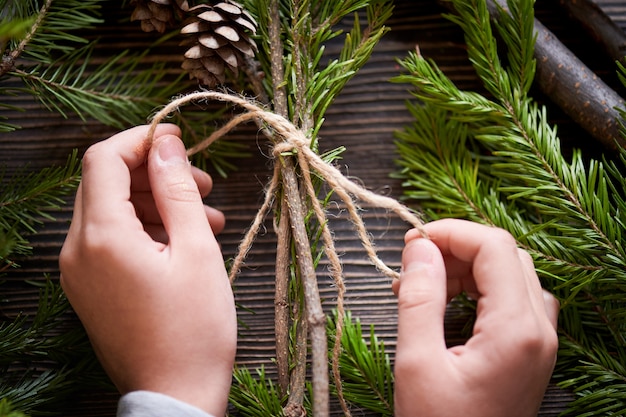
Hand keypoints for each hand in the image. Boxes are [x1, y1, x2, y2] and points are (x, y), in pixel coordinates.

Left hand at [59, 125, 235, 415]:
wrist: (175, 394)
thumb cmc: (194, 328)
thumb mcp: (196, 249)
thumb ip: (176, 189)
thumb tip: (166, 142)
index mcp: (102, 237)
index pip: (103, 159)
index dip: (141, 139)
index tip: (178, 139)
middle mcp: (78, 251)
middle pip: (106, 183)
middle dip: (154, 174)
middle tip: (201, 184)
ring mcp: (79, 272)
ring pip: (111, 211)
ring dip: (155, 203)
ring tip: (205, 219)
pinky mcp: (90, 288)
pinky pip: (111, 240)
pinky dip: (145, 229)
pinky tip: (185, 241)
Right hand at [393, 219, 558, 416]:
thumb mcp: (417, 363)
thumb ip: (419, 298)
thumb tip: (420, 248)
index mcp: (517, 330)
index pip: (494, 247)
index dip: (451, 232)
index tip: (412, 242)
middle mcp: (540, 330)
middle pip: (507, 255)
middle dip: (458, 247)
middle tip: (415, 264)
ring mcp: (541, 342)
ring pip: (512, 273)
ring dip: (468, 267)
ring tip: (425, 283)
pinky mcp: (531, 351)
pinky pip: (514, 298)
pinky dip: (481, 287)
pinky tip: (450, 300)